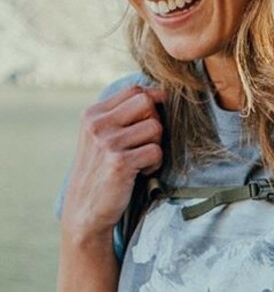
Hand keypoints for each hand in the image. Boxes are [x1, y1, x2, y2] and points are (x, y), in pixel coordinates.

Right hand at [61, 86, 165, 238]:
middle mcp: (97, 125)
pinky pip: (156, 151)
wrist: (85, 211)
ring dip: (155, 145)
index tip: (150, 121)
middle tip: (144, 143)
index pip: (134, 90)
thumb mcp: (102, 136)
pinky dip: (154, 164)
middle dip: (154, 121)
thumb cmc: (102, 170)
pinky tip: (140, 172)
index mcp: (93, 114)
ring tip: (139, 159)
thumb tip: (161, 92)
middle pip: (146, 102)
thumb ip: (124, 113)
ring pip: (155, 127)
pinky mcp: (119, 162)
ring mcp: (107, 142)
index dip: (152, 102)